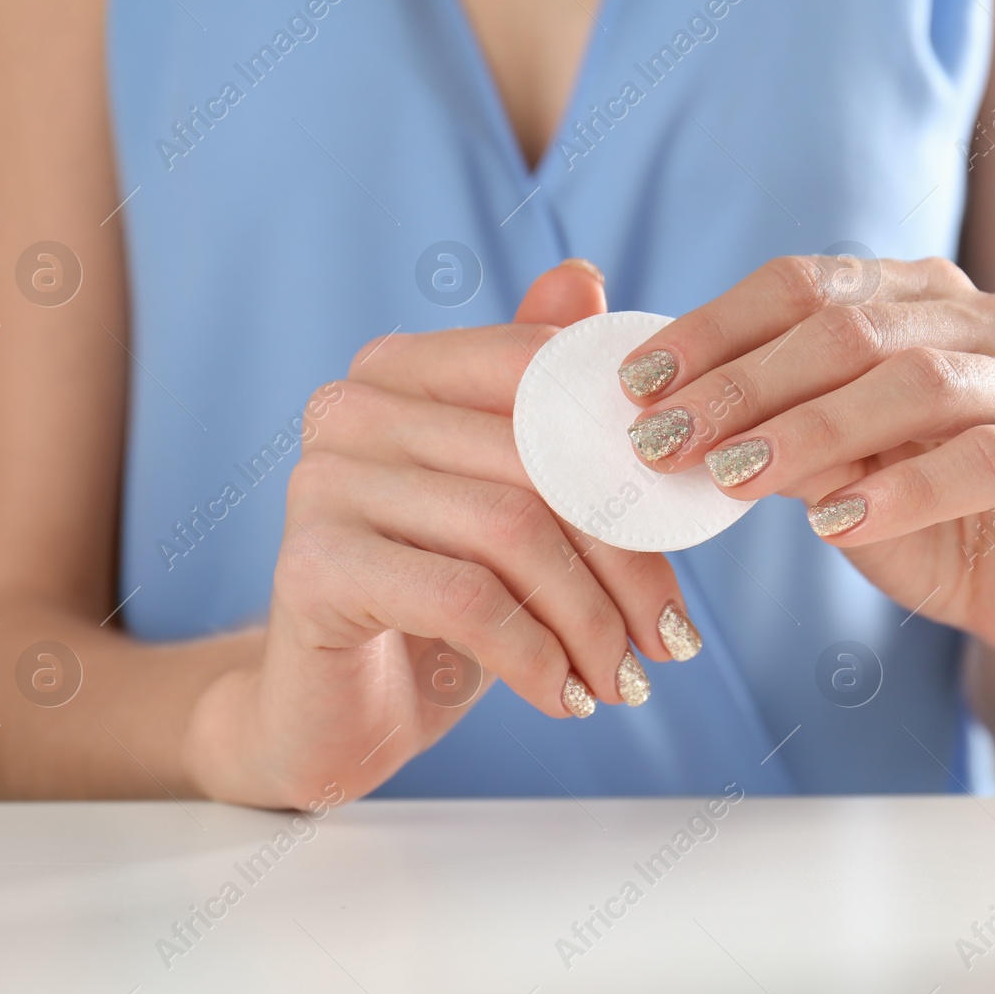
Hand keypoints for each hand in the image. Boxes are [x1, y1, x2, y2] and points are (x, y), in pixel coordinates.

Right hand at [182, 262, 695, 807]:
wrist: (337, 715)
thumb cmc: (438, 605)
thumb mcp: (510, 503)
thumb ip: (544, 401)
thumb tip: (588, 278)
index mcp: (402, 367)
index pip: (546, 374)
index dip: (631, 453)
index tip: (684, 533)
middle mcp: (352, 405)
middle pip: (540, 460)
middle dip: (627, 560)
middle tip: (670, 638)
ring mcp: (320, 479)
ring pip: (512, 531)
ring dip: (591, 621)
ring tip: (625, 679)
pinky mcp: (310, 565)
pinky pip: (467, 599)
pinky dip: (537, 656)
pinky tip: (565, 699)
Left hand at [615, 256, 994, 674]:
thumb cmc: (927, 520)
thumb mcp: (833, 473)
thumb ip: (772, 432)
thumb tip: (669, 417)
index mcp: (919, 300)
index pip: (805, 285)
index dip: (715, 329)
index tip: (637, 383)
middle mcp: (986, 323)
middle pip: (852, 328)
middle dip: (745, 383)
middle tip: (665, 438)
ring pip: (917, 382)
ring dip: (811, 430)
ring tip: (734, 477)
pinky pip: (987, 461)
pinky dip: (904, 491)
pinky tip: (836, 524)